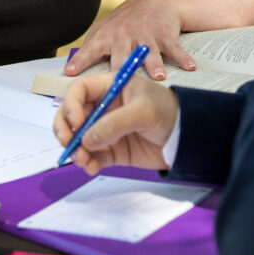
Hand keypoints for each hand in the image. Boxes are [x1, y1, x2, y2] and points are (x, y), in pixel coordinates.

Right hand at [53, 72, 178, 175]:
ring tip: (83, 160)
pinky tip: (92, 167)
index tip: (76, 122)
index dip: (71, 104)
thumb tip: (87, 139)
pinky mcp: (112, 150)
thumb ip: (115, 123)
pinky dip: (87, 163)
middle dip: (65, 129)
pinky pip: (91, 157)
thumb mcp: (144, 111)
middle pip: (71, 115)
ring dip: (74, 149)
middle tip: (68, 142)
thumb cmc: (170, 112)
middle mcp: (104, 107)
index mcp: (110, 87)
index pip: (80, 90)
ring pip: (78, 138)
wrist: (188, 137)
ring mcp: (106, 130)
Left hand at [65, 0, 195, 79]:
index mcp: (106, 37)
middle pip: (121, 56)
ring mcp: (145, 34)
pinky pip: (174, 47)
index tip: (70, 73)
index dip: (80, 62)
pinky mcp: (165, 34)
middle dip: (120, 68)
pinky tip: (191, 67)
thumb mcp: (105, 31)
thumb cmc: (125, 23)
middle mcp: (124, 35)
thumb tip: (69, 73)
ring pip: (149, 52)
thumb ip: (90, 49)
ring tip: (160, 77)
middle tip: (119, 84)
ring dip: (154, 64)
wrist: (156, 1)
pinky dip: (183, 58)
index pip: (89, 50)